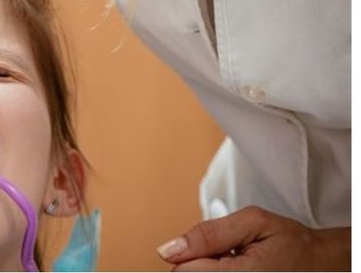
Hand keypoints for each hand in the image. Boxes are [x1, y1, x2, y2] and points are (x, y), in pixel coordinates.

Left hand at [157, 206, 349, 270]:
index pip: (185, 272)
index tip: (208, 248)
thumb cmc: (291, 243)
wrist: (321, 263)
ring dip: (209, 269)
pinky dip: (218, 272)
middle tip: (226, 255)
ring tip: (233, 263)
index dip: (188, 255)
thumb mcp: (251, 222)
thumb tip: (168, 250)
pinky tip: (232, 269)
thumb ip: (208, 234)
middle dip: (198, 264)